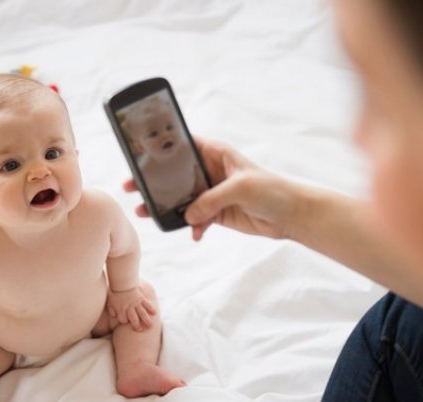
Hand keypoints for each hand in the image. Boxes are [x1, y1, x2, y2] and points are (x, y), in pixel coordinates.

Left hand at [107, 286, 156, 331]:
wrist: (122, 284)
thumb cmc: (116, 294)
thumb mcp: (110, 303)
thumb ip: (112, 311)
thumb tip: (115, 316)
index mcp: (121, 310)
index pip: (123, 320)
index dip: (124, 321)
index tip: (125, 320)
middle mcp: (130, 308)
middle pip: (134, 319)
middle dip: (137, 325)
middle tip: (140, 330)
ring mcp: (136, 304)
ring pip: (142, 313)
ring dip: (146, 320)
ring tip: (150, 326)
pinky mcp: (141, 299)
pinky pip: (147, 304)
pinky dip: (151, 308)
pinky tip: (154, 313)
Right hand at [123, 137, 297, 240]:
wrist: (291, 215)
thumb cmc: (272, 190)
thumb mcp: (241, 188)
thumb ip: (212, 199)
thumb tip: (189, 215)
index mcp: (216, 153)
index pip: (183, 146)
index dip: (162, 149)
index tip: (139, 155)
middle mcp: (210, 171)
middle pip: (175, 175)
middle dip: (154, 182)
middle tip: (131, 187)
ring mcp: (211, 193)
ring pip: (181, 199)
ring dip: (165, 207)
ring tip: (146, 213)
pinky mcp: (216, 212)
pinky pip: (196, 219)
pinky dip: (193, 227)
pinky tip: (194, 234)